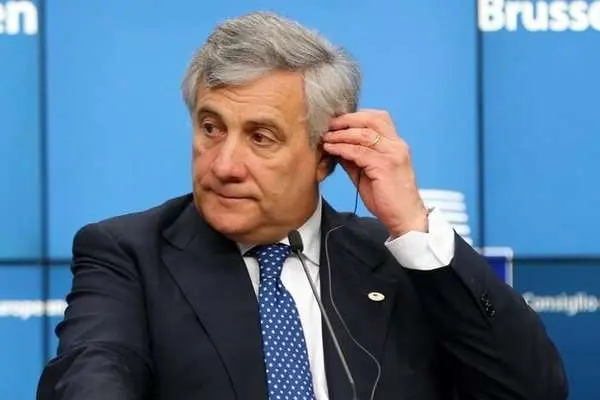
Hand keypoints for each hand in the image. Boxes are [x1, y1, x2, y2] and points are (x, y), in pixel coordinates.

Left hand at [322, 109, 427, 236]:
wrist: (405, 218)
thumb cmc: (388, 198)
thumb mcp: (367, 173)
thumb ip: (354, 158)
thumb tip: (336, 146)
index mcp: (395, 144)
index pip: (376, 118)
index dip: (354, 117)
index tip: (336, 121)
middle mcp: (396, 145)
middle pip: (370, 120)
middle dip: (346, 120)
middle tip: (328, 125)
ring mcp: (393, 154)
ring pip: (363, 134)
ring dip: (341, 134)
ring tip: (326, 137)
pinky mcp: (385, 166)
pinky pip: (359, 152)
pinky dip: (342, 148)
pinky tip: (331, 149)